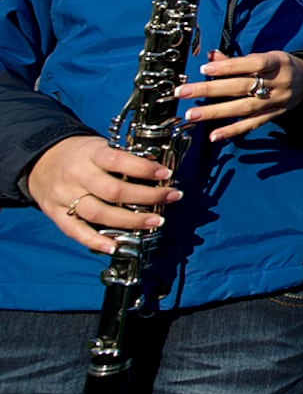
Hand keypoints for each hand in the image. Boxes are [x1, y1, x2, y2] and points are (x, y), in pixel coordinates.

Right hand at [26, 136, 180, 253]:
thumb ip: (122, 158)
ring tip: (155, 222)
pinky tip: (116, 246)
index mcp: (90, 154)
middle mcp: (77, 176)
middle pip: (113, 191)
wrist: (41, 160)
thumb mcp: (100, 146)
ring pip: (98, 213)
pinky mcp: (56, 214)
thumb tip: (158, 171)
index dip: (143, 169)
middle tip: (171, 197)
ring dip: (130, 221)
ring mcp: (65, 197)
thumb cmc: (81, 154)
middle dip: (147, 196)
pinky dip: (96, 241)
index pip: (118, 161)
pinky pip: (76, 231)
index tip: (166, 173)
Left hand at [175, 49, 302, 142]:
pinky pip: (251, 125)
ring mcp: (275, 102)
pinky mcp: (272, 116)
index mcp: (277, 63)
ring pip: (243, 108)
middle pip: (241, 87)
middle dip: (210, 90)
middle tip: (184, 92)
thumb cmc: (281, 66)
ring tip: (192, 114)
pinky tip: (214, 135)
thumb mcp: (266, 56)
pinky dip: (232, 131)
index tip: (205, 68)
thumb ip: (237, 60)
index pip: (252, 64)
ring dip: (215, 112)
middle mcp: (277, 83)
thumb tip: (211, 56)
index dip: (229, 66)